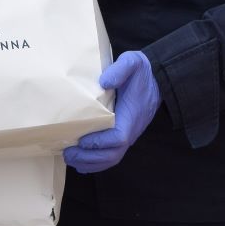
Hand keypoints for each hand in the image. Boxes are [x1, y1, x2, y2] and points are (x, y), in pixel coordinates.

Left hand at [64, 52, 160, 173]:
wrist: (156, 80)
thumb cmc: (142, 72)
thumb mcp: (132, 62)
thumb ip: (119, 70)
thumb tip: (103, 82)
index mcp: (131, 116)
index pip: (118, 138)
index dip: (99, 142)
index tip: (81, 140)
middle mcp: (131, 131)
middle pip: (112, 155)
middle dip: (89, 157)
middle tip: (67, 153)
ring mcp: (128, 135)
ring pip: (111, 158)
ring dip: (90, 163)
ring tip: (70, 158)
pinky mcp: (123, 136)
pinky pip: (112, 155)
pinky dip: (96, 162)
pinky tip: (81, 162)